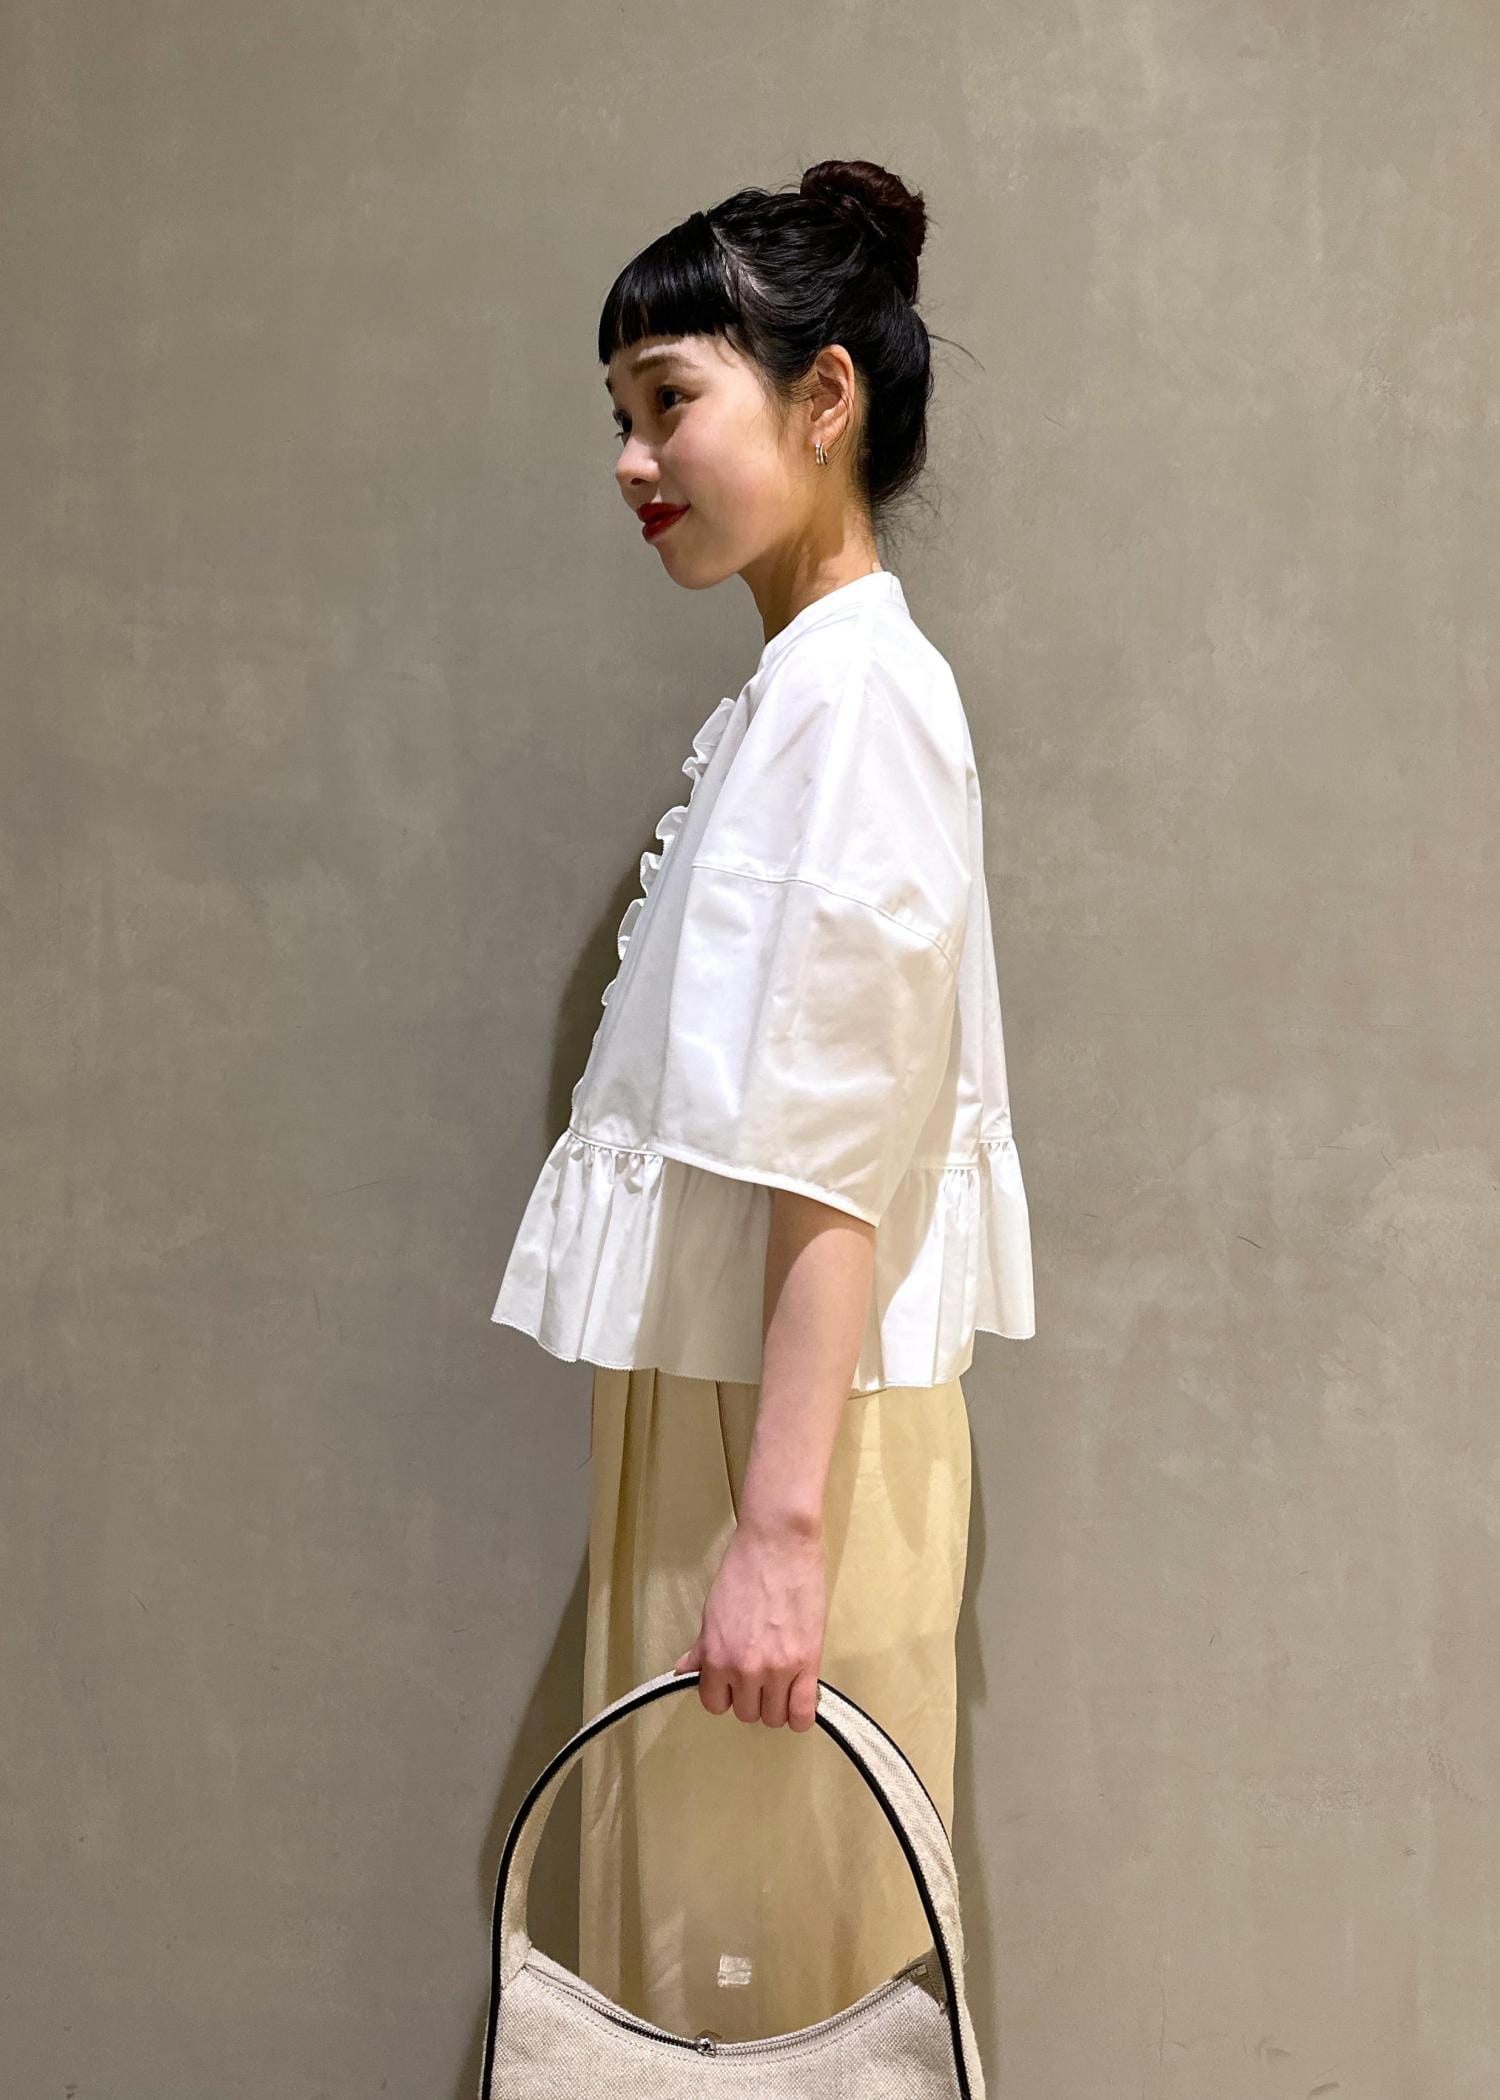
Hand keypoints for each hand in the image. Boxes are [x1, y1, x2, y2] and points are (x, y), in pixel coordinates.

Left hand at [672, 1515, 825, 1729]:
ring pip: (774, 1716)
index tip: (735, 1683)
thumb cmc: (743, 1569)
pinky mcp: (807, 1663)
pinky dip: (800, 1715)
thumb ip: (702, 1648)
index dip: (725, 1694)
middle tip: (760, 1675)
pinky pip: (803, 1713)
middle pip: (747, 1713)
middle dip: (752, 1698)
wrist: (777, 1544)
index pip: (715, 1704)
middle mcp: (745, 1669)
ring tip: (781, 1682)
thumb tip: (685, 1670)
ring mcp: (777, 1669)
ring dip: (776, 1704)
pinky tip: (798, 1697)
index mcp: (717, 1657)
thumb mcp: (713, 1611)